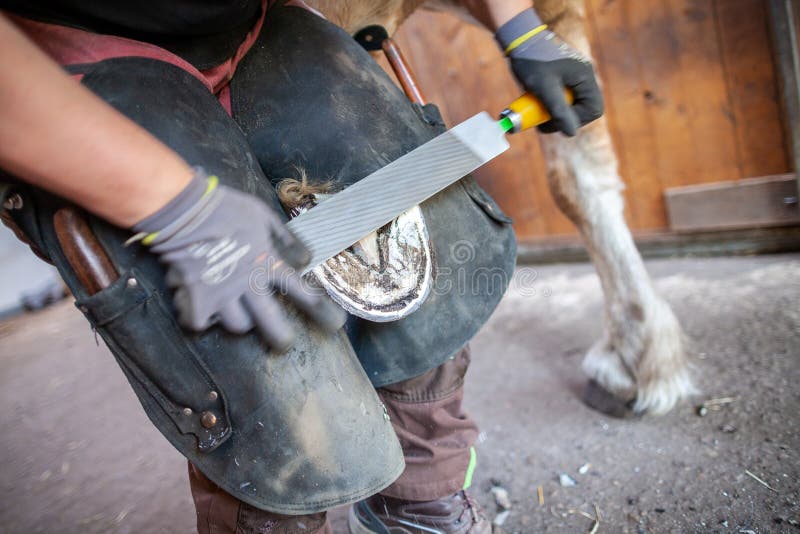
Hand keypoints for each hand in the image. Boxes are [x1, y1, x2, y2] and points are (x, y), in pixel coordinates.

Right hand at [132, 168, 345, 351]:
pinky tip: (202, 309)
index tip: (334, 325)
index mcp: (267, 263)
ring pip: (238, 325)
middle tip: (285, 344)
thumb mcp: (262, 215)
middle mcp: (248, 284)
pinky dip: (202, 319)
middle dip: (282, 337)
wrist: (184, 210)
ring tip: (237, 311)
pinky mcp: (196, 299)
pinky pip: (201, 323)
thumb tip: (306, 258)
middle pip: (271, 323)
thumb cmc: (225, 208)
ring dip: (240, 320)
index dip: (321, 310)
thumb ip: (285, 238)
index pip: (301, 291)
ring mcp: (222, 295)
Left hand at [496, 8, 603, 135]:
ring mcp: (573, 76)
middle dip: (562, 118)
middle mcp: (583, 76)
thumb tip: (571, 133)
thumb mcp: (545, 88)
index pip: (593, 109)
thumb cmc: (532, 60)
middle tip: (541, 123)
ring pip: (570, 105)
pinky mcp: (562, 77)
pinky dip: (549, 104)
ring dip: (553, 113)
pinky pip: (561, 97)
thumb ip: (559, 111)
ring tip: (534, 114)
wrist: (519, 38)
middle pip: (582, 109)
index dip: (576, 121)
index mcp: (585, 76)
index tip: (555, 121)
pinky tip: (534, 103)